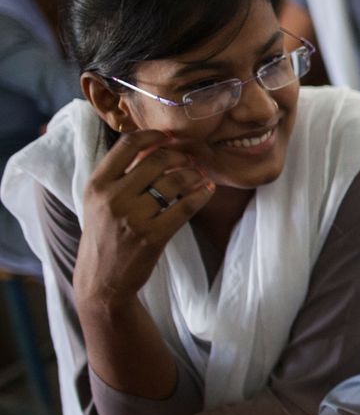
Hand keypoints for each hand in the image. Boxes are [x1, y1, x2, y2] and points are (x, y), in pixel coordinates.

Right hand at [73, 130, 213, 306]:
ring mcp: (133, 217)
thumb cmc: (105, 234)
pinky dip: (201, 194)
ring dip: (193, 175)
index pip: (127, 144)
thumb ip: (120, 174)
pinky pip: (185, 207)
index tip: (169, 137)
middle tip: (190, 159)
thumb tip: (155, 145)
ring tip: (199, 176)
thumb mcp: (99, 200)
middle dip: (180, 156)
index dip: (154, 135)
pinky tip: (207, 189)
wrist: (102, 279)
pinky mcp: (152, 236)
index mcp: (97, 184)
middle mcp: (112, 197)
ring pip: (174, 181)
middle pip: (156, 160)